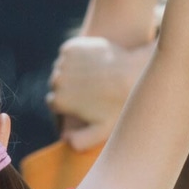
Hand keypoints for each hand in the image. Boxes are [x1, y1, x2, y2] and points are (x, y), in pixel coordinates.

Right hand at [47, 36, 152, 150]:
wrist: (133, 71)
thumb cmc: (120, 103)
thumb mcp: (103, 130)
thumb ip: (80, 141)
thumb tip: (65, 139)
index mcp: (59, 100)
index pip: (56, 103)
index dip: (69, 104)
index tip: (84, 103)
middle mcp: (56, 80)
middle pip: (57, 85)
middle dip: (69, 88)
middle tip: (92, 89)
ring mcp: (63, 61)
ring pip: (62, 69)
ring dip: (72, 72)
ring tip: (94, 77)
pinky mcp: (71, 47)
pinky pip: (68, 54)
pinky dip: (76, 57)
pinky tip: (93, 64)